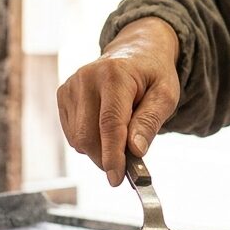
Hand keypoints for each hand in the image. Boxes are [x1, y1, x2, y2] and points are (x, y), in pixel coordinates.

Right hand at [57, 17, 179, 185]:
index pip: (110, 123)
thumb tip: (135, 151)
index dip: (112, 155)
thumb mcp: (166, 95)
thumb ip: (150, 122)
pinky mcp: (63, 94)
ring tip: (121, 132)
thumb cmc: (153, 75)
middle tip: (127, 164)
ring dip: (100, 150)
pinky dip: (90, 141)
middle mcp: (87, 77)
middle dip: (106, 158)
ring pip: (78, 139)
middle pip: (88, 136)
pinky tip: (105, 126)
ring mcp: (71, 85)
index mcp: (115, 74)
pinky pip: (73, 134)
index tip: (117, 179)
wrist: (136, 50)